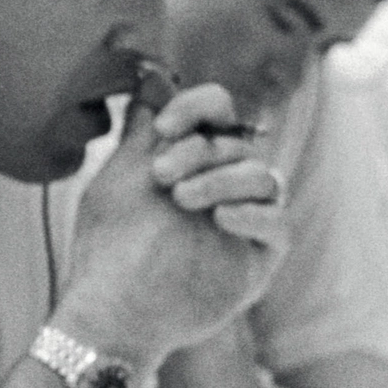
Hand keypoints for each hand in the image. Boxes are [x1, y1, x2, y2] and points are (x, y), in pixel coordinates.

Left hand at [57, 76, 282, 367]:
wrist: (111, 311)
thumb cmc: (108, 246)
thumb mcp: (119, 180)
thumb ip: (140, 131)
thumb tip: (145, 76)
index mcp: (192, 159)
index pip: (218, 112)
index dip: (199, 106)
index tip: (166, 125)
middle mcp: (224, 184)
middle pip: (238, 143)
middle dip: (200, 151)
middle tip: (162, 177)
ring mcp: (245, 220)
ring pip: (263, 177)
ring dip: (224, 179)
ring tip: (183, 200)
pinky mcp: (259, 257)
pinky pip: (278, 223)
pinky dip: (252, 213)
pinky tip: (219, 217)